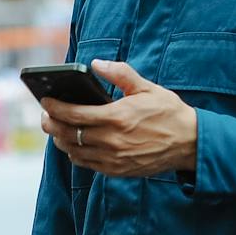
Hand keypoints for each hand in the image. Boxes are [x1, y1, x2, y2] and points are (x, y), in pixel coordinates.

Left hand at [41, 60, 197, 178]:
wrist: (189, 143)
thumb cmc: (169, 112)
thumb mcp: (147, 87)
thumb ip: (120, 73)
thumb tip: (96, 64)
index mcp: (116, 117)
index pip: (73, 114)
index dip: (54, 108)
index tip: (45, 101)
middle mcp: (111, 141)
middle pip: (68, 134)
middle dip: (51, 124)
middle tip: (45, 115)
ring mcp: (113, 159)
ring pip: (74, 151)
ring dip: (61, 140)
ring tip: (57, 129)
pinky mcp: (117, 170)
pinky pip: (87, 164)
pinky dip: (76, 154)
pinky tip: (75, 144)